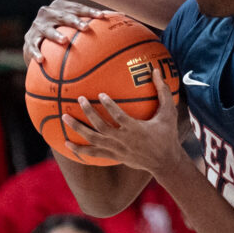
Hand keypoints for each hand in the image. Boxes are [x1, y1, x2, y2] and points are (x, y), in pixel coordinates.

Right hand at [24, 0, 106, 65]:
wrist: (36, 41)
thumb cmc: (64, 30)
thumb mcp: (75, 23)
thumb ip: (95, 19)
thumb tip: (123, 14)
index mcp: (60, 7)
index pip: (77, 8)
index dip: (89, 11)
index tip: (102, 16)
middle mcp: (47, 13)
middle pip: (62, 16)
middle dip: (74, 21)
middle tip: (86, 28)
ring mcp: (37, 26)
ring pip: (47, 30)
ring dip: (55, 35)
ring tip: (65, 41)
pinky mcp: (29, 40)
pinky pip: (33, 46)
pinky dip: (36, 53)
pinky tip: (41, 60)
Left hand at [62, 69, 183, 175]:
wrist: (165, 162)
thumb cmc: (167, 134)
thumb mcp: (169, 113)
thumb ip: (163, 91)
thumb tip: (156, 70)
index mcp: (136, 129)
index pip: (119, 117)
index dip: (109, 106)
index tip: (100, 94)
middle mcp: (124, 140)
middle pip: (102, 127)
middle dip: (89, 113)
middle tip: (79, 99)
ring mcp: (117, 149)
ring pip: (93, 139)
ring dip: (78, 128)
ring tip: (65, 117)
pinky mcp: (113, 156)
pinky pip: (93, 153)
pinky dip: (79, 149)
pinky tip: (66, 143)